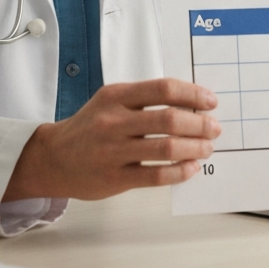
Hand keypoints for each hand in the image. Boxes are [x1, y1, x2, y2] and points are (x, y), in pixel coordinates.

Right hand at [3, 78, 219, 200]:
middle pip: (170, 119)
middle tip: (214, 128)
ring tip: (207, 148)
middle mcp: (115, 121)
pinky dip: (180, 171)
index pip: (163, 89)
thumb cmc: (90, 126)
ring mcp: (114, 151)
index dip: (192, 94)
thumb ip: (143, 99)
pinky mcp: (115, 178)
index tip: (210, 101)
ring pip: (166, 148)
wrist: (54, 158)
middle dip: (200, 124)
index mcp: (116, 96)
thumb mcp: (110, 100)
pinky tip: (191, 167)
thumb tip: (190, 102)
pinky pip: (156, 175)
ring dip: (195, 148)